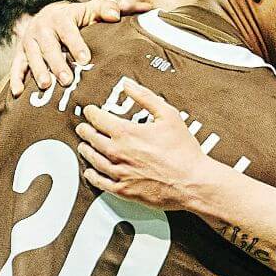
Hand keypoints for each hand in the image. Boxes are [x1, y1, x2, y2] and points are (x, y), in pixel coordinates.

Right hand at [9, 0, 118, 95]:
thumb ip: (104, 10)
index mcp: (60, 18)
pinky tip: (18, 93)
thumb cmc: (76, 18)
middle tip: (67, 80)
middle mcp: (41, 28)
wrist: (49, 16)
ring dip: (38, 71)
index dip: (76, 45)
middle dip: (57, 63)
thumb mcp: (90, 10)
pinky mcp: (20, 53)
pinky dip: (15, 79)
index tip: (85, 59)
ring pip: (32, 56)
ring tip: (46, 85)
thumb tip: (115, 14)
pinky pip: (16, 65)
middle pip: (48, 47)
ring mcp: (28, 41)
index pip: (68, 32)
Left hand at [76, 79, 213, 208]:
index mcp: (126, 133)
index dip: (91, 113)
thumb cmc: (183, 151)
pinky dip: (91, 176)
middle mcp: (117, 153)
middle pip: (92, 139)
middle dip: (85, 131)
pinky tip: (90, 172)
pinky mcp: (123, 190)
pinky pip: (100, 182)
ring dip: (86, 151)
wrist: (192, 182)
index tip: (90, 111)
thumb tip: (128, 85)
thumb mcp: (168, 115)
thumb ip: (145, 98)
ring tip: (83, 146)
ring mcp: (119, 173)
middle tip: (83, 128)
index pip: (98, 119)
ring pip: (93, 160)